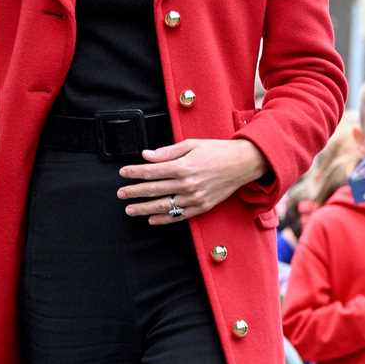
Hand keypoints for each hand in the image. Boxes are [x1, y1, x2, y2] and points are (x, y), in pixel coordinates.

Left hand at [117, 137, 266, 223]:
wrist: (242, 163)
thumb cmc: (217, 151)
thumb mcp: (191, 144)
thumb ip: (167, 152)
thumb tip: (146, 155)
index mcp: (183, 166)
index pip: (152, 171)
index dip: (135, 172)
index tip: (123, 173)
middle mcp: (187, 184)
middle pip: (154, 189)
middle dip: (134, 192)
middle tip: (121, 193)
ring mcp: (195, 198)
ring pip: (163, 205)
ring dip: (144, 208)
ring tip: (130, 209)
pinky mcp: (202, 207)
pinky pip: (179, 216)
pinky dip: (164, 219)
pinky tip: (151, 219)